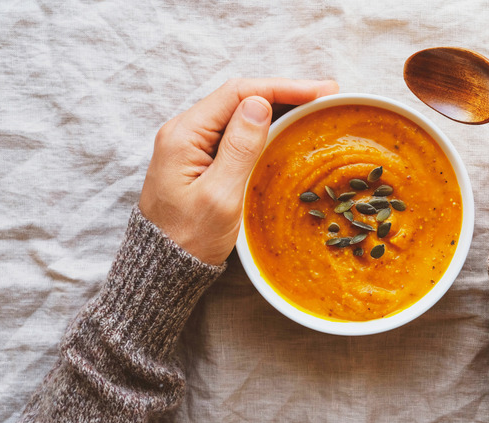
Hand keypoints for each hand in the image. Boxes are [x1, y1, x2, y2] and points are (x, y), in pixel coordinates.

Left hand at [139, 78, 338, 264]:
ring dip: (276, 106)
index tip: (319, 91)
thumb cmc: (189, 238)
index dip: (281, 87)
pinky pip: (235, 131)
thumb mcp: (219, 196)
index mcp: (184, 134)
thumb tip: (259, 105)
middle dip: (284, 92)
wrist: (163, 268)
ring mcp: (190, 144)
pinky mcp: (199, 158)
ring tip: (313, 105)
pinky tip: (286, 126)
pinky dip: (264, 125)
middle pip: (240, 97)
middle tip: (326, 94)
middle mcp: (184, 131)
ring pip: (239, 112)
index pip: (238, 93)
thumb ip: (239, 148)